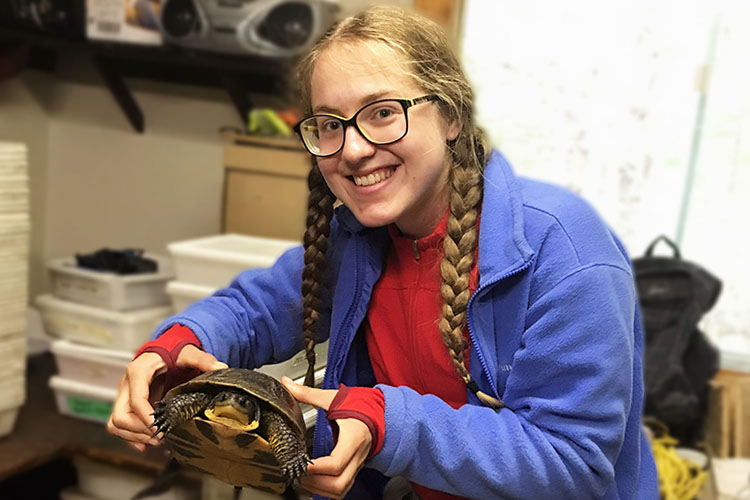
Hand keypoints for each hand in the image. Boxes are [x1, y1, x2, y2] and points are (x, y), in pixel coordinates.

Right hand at [106, 345, 226, 450]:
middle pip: (121, 416)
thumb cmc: (174, 352)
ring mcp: (125, 395)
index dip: (147, 419)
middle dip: (140, 431)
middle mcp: (127, 384)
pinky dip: (131, 437)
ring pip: (116, 423)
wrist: (165, 350)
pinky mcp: (126, 404)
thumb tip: (221, 366)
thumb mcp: (188, 353)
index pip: (136, 400)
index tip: (162, 429)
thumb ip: (203, 359)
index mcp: (139, 371)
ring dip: (135, 436)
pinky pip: (119, 425)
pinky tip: (147, 444)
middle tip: (161, 437)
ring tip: (157, 441)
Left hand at [281, 377, 372, 499]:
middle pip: (339, 483)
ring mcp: (357, 465)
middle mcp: (357, 455)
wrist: (378, 412)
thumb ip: (308, 393)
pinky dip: (327, 491)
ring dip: (320, 489)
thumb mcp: (332, 398)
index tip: (300, 465)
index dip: (316, 469)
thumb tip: (287, 384)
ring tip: (302, 479)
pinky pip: (343, 488)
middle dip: (315, 483)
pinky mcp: (354, 469)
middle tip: (297, 474)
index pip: (336, 463)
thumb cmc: (358, 406)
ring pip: (341, 490)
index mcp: (353, 438)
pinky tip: (314, 482)